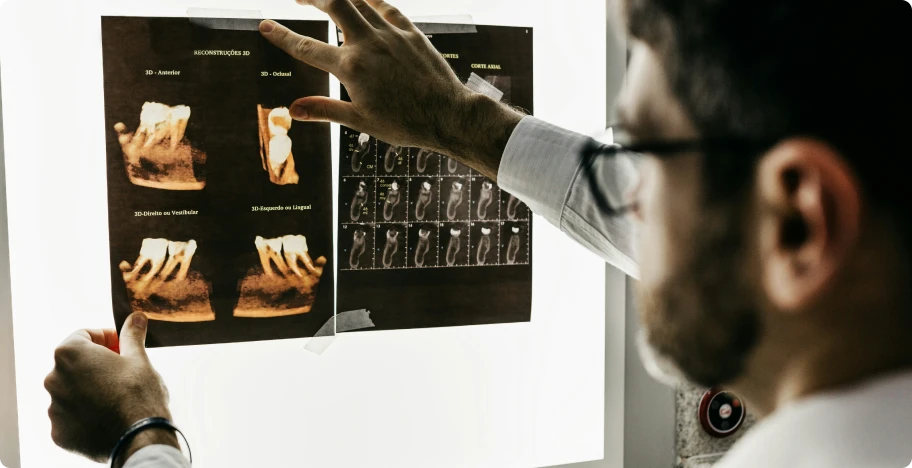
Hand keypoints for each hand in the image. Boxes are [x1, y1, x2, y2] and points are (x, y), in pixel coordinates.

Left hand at [45, 313, 176, 463]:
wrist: (139, 438)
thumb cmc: (139, 394)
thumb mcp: (139, 359)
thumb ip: (131, 336)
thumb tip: (136, 317)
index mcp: (70, 354)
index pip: (84, 335)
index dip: (106, 338)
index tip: (122, 347)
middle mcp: (54, 379)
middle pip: (75, 364)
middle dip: (97, 364)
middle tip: (123, 371)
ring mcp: (54, 408)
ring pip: (72, 390)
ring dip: (90, 388)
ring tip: (117, 397)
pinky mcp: (59, 432)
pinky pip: (71, 416)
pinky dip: (86, 413)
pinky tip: (108, 416)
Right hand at [259, 0, 523, 178]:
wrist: (449, 115)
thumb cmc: (406, 125)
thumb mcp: (361, 122)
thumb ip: (325, 109)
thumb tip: (292, 109)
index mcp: (351, 68)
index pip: (306, 48)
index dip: (282, 35)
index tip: (264, 25)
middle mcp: (369, 44)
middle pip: (333, 3)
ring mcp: (391, 35)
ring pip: (358, 0)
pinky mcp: (412, 33)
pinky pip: (386, 7)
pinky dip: (371, 0)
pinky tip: (364, 0)